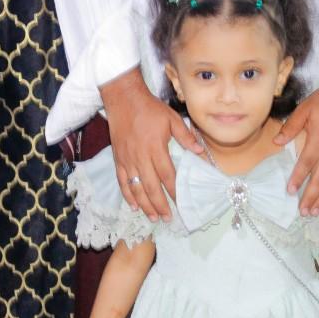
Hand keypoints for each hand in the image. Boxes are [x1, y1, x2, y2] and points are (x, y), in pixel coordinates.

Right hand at [101, 68, 199, 220]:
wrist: (123, 99)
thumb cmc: (150, 108)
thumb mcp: (172, 118)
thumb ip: (185, 136)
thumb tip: (200, 152)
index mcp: (156, 148)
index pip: (167, 175)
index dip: (174, 192)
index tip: (181, 203)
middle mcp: (141, 157)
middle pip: (151, 187)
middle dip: (160, 205)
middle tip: (167, 218)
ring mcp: (128, 160)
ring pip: (136, 188)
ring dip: (145, 205)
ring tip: (153, 217)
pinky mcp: (118, 159)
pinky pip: (123, 181)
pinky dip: (128, 195)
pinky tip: (134, 206)